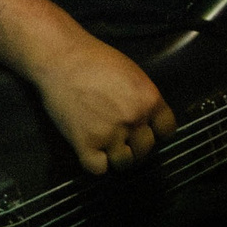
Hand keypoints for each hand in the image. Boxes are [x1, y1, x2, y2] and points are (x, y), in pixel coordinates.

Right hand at [29, 34, 178, 175]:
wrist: (59, 57)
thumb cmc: (93, 58)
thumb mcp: (130, 72)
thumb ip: (142, 98)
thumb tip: (146, 118)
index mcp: (149, 99)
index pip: (167, 130)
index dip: (155, 131)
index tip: (144, 130)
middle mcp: (134, 119)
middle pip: (145, 149)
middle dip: (134, 144)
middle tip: (119, 135)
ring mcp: (110, 133)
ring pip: (124, 163)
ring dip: (116, 156)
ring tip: (104, 144)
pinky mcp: (85, 143)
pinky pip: (99, 169)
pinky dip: (95, 163)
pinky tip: (90, 149)